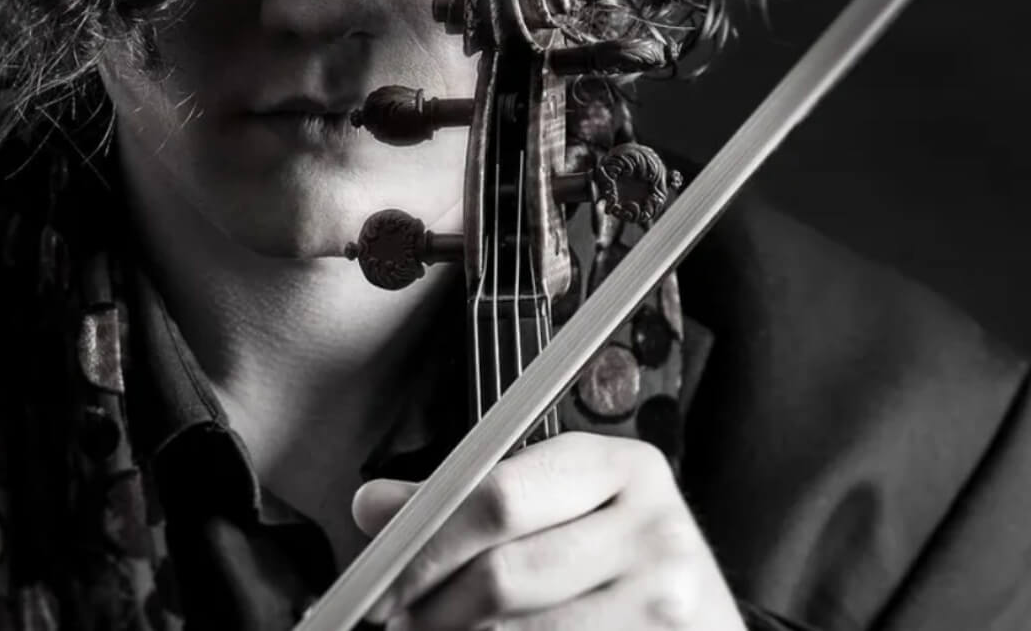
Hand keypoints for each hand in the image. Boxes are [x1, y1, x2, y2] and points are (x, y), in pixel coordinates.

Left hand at [351, 432, 746, 630]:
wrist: (708, 624)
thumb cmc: (624, 563)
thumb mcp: (564, 508)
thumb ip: (470, 502)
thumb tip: (373, 504)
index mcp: (620, 467)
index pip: (500, 495)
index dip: (430, 543)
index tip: (389, 577)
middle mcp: (652, 530)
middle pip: (504, 574)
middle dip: (435, 608)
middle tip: (403, 622)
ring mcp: (662, 602)